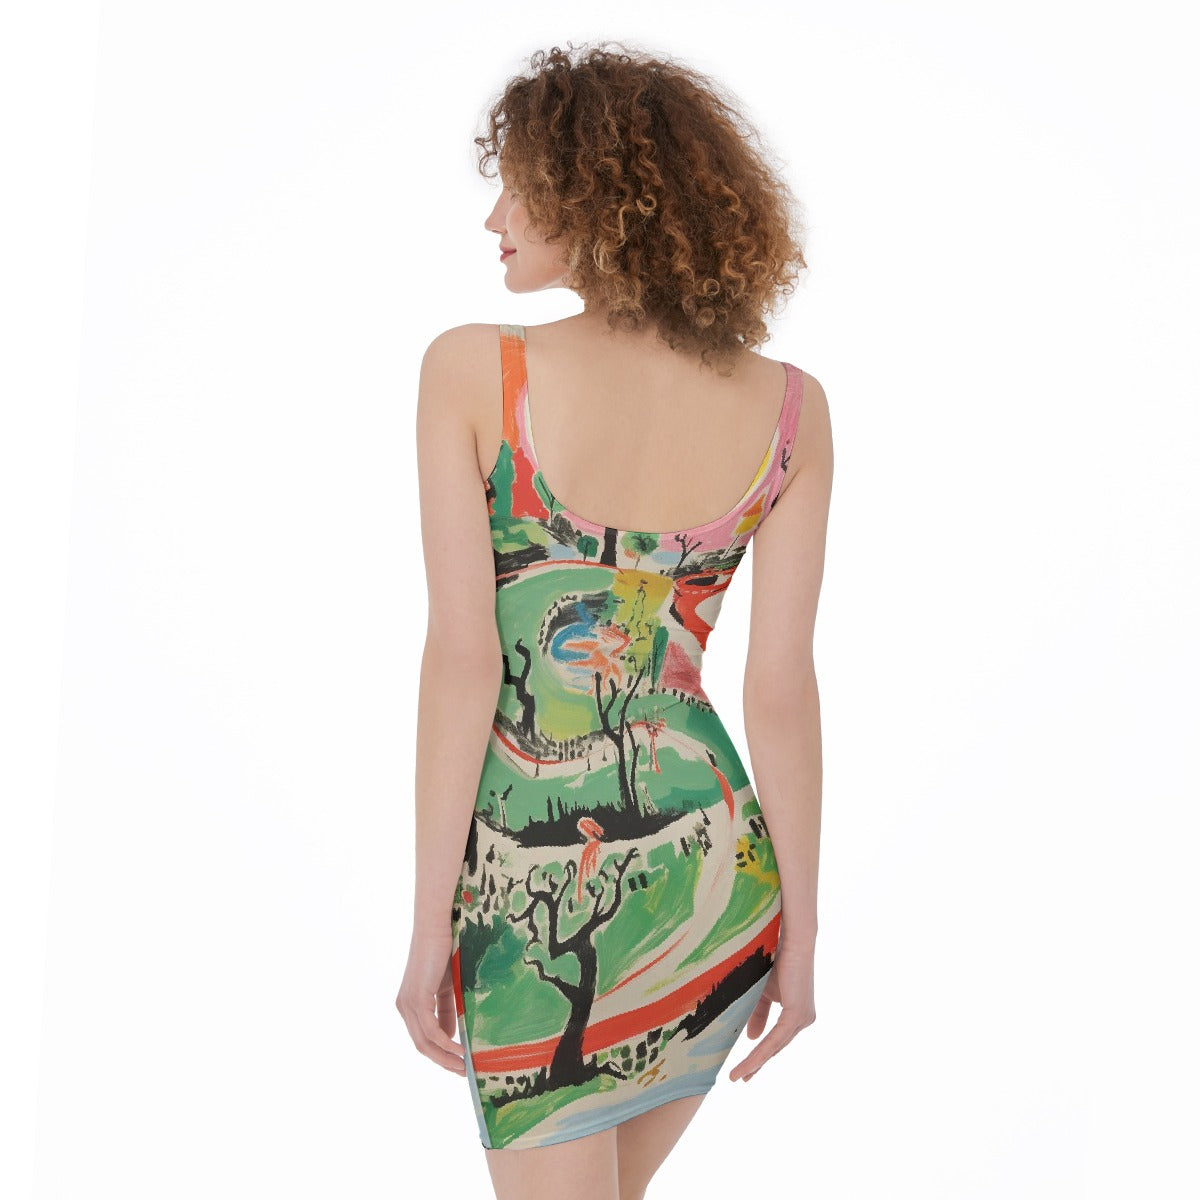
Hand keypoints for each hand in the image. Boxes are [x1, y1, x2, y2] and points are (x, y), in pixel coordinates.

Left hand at [395, 931, 466, 1076]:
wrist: (437, 926)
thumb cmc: (444, 951)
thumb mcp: (447, 987)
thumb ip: (447, 1010)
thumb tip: (454, 1036)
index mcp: (410, 1005)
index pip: (424, 1039)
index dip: (441, 1055)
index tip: (460, 1065)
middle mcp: (405, 1007)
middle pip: (422, 1046)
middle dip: (443, 1063)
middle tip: (464, 1073)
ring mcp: (408, 1004)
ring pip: (425, 1042)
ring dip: (446, 1058)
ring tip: (465, 1067)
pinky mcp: (417, 998)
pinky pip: (431, 1031)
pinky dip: (446, 1044)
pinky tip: (462, 1050)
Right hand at [728, 932, 815, 1081]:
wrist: (791, 941)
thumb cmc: (777, 960)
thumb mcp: (763, 992)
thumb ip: (758, 1014)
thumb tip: (752, 1039)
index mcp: (797, 1014)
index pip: (776, 1039)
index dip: (760, 1055)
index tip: (745, 1070)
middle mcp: (804, 1019)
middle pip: (776, 1047)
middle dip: (757, 1064)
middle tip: (740, 1078)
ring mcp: (803, 1018)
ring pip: (775, 1047)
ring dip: (756, 1062)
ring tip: (738, 1075)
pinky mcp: (797, 1014)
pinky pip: (776, 1039)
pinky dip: (761, 1052)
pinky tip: (749, 1062)